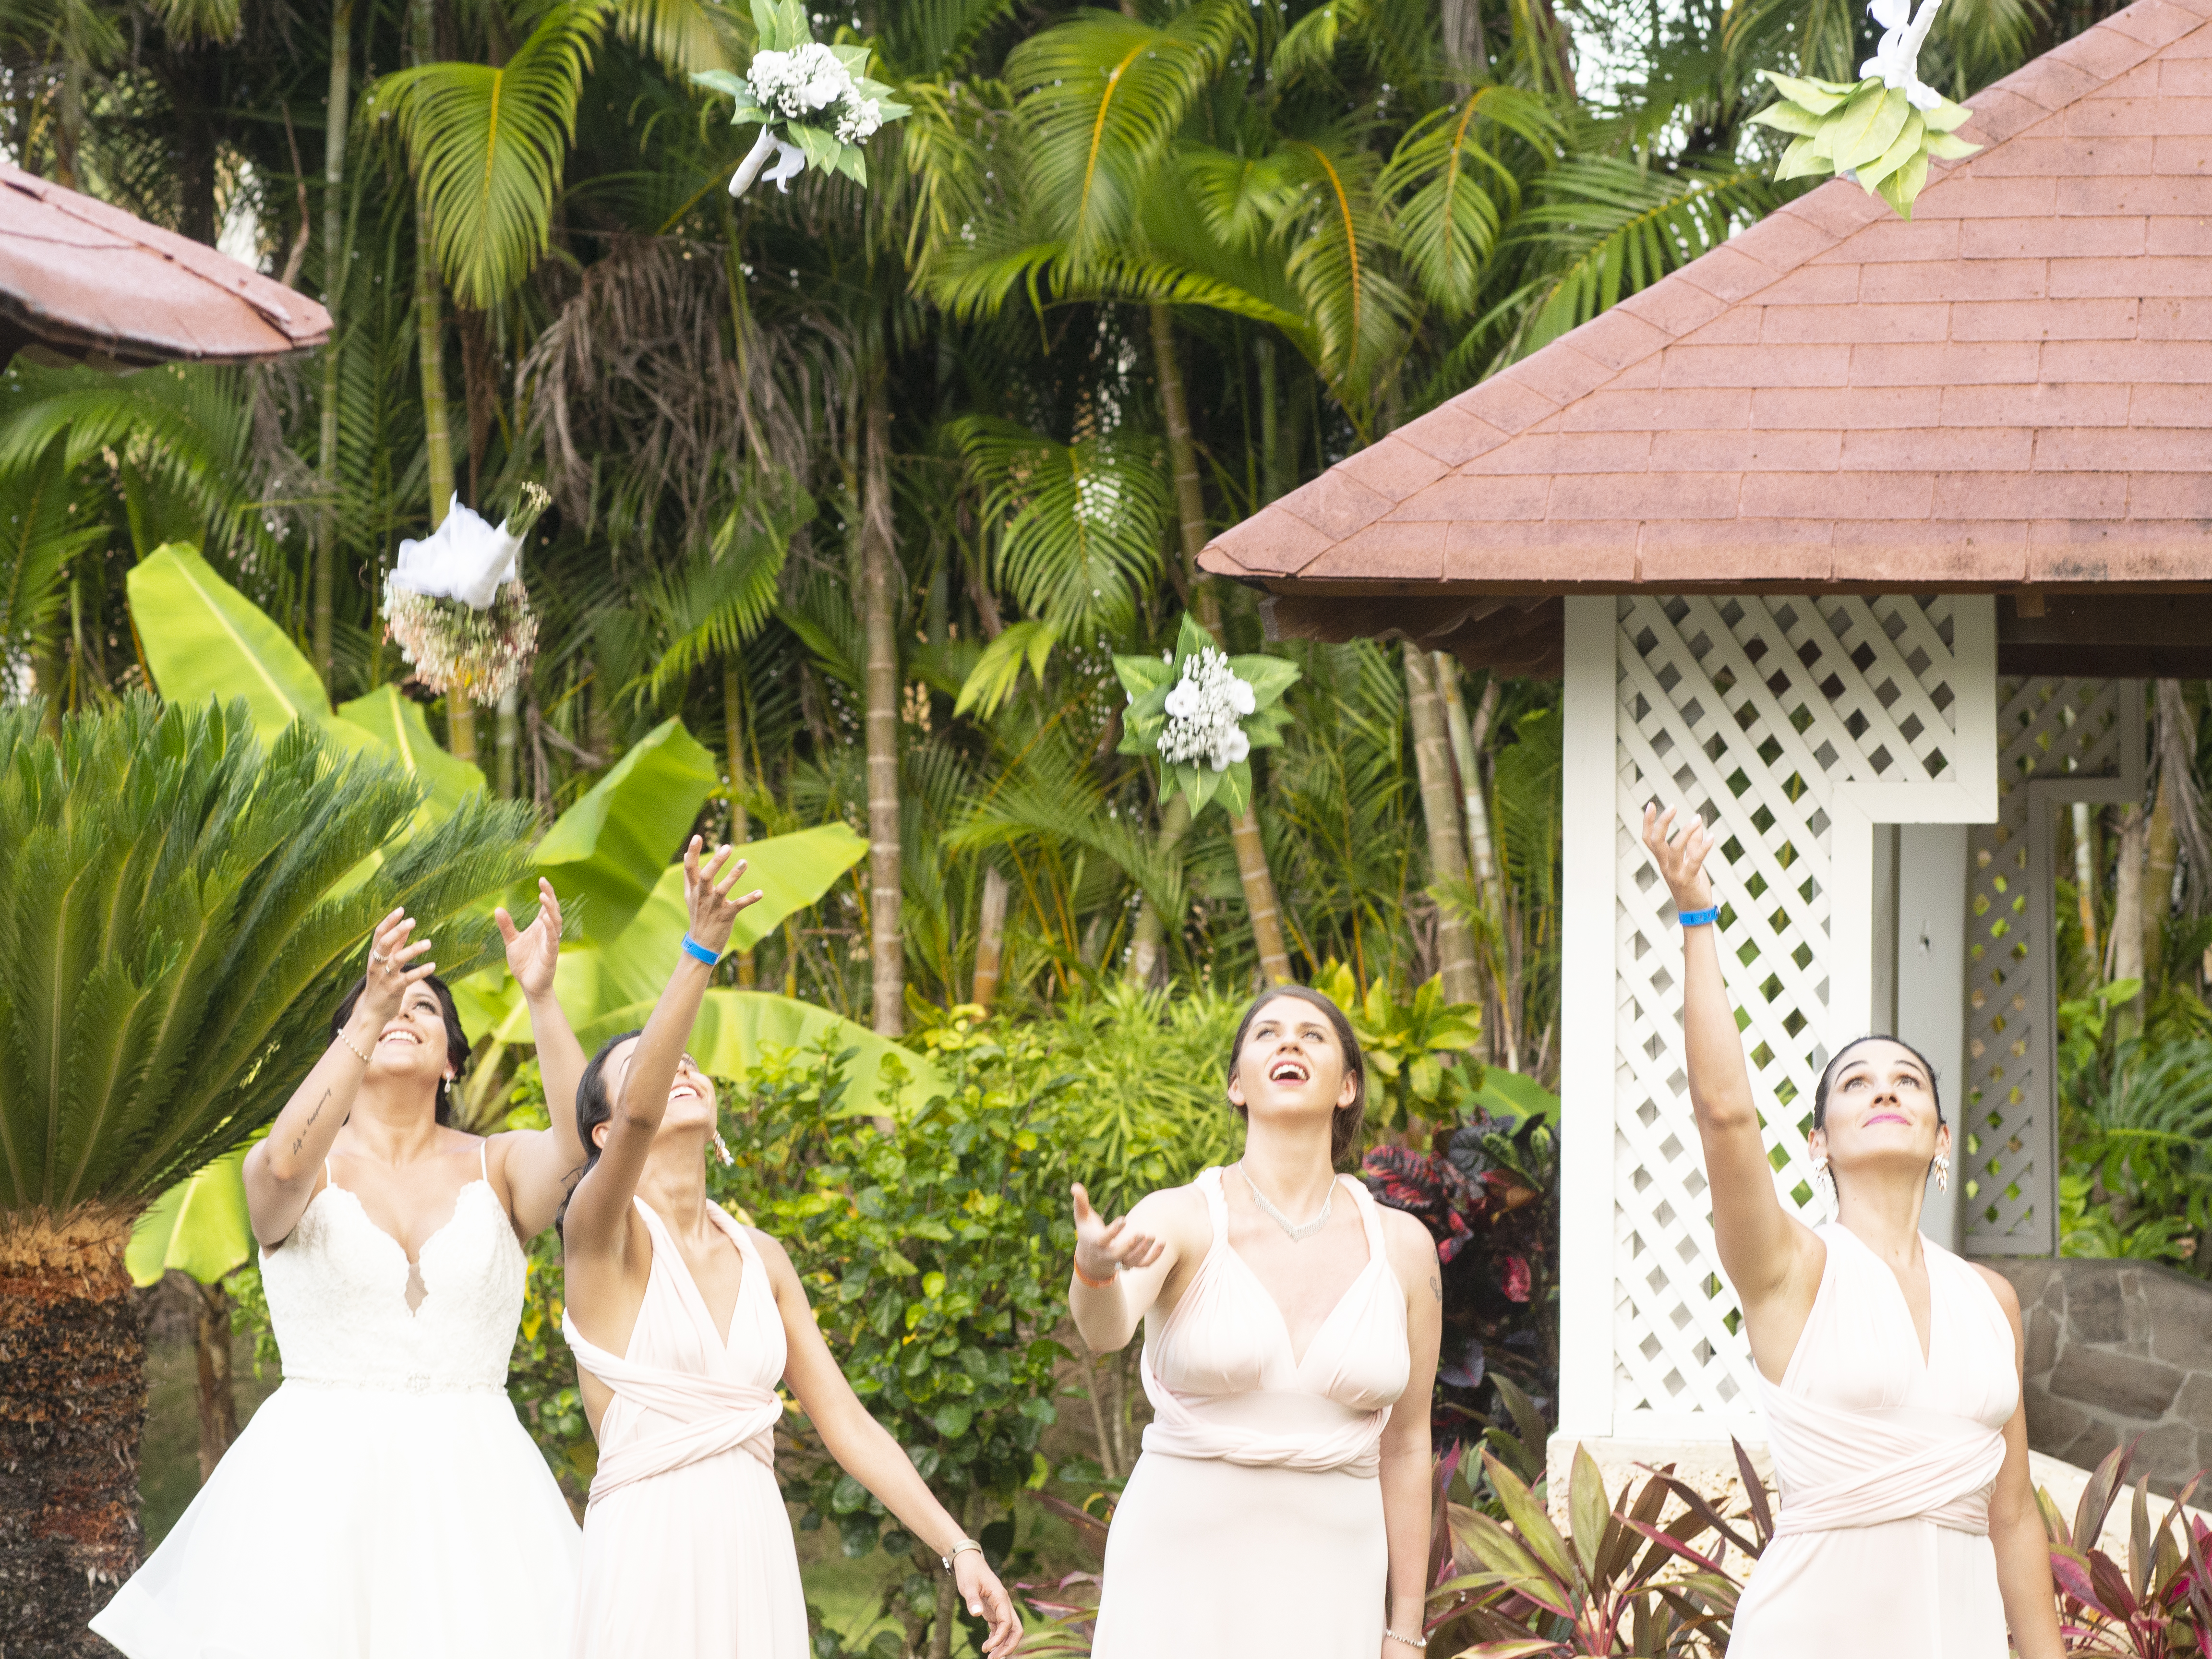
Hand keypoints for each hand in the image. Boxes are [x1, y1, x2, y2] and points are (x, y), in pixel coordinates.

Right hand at [359, 908, 434, 1025]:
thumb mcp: (384, 963)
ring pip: (397, 960)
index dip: (389, 922)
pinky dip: (421, 971)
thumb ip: (396, 946)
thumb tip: (406, 927)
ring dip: (413, 950)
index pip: (379, 935)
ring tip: (429, 942)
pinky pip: (408, 978)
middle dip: (397, 931)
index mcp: (374, 956)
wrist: (372, 1012)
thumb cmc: (380, 984)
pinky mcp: (394, 989)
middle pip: (384, 944)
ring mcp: (384, 977)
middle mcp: (376, 965)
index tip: (401, 909)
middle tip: (412, 921)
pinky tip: (433, 965)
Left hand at [496, 878, 563, 1000]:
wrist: (528, 984)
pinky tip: (545, 920)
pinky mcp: (550, 955)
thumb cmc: (523, 963)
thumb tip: (498, 908)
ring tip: (544, 898)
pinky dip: (551, 930)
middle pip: (553, 911)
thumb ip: (506, 926)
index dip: (547, 893)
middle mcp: (548, 932)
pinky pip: (553, 940)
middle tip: (544, 884)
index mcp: (540, 927)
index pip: (547, 907)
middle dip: (550, 897)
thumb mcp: (511, 941)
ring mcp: (551, 943)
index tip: (542, 880)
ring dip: (551, 910)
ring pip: (556, 923)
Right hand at [681, 836, 762, 956]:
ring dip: (733, 876)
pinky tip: (760, 893)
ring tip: (744, 862)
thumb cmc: (698, 916)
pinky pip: (738, 905)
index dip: (693, 852)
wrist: (701, 945)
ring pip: (722, 889)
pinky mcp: (726, 916)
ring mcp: (714, 906)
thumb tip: (688, 855)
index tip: (698, 837)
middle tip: (727, 847)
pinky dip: (749, 899)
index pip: (690, 868)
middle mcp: (702, 896)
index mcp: (694, 890)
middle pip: (706, 876)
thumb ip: (690, 876)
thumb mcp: (690, 896)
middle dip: (716, 862)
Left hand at [953, 1552, 1022, 1657]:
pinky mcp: (993, 1611)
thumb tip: (975, 1614)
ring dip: (1003, 1645)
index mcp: (1000, 1597)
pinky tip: (988, 1647)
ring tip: (990, 1658)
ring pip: (1009, 1631)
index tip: (988, 1649)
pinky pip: (1000, 1628)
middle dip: (1008, 1646)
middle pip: (1016, 1629)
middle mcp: (1004, 1604)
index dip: (1000, 1638)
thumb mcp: (968, 1584)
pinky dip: (996, 1639)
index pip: (1008, 1622)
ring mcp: (1000, 1608)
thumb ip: (972, 1599)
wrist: (969, 1562)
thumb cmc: (969, 1571)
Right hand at [1070, 1183, 1161, 1285]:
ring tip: (1153, 1237)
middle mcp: (1108, 1254)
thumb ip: (1080, 1203)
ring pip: (1132, 1261)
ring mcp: (1120, 1261)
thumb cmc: (1087, 1234)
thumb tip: (1075, 1185)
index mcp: (1097, 1242)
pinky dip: (1154, 1257)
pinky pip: (1144, 1264)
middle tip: (1141, 1234)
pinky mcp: (1130, 1264)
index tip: (1124, 1220)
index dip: (1114, 1231)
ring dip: (1143, 1251)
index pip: (1104, 1239)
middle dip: (1129, 1246)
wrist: (1091, 1261)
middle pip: (1118, 1254)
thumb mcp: (1082, 1219)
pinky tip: (1162, 1244)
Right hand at [1640, 802, 1717, 915]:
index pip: (1649, 839)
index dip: (1648, 822)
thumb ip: (1693, 844)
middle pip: (1656, 842)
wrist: (1695, 913)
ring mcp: (1675, 874)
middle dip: (1662, 823)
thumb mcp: (1692, 863)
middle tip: (1672, 807)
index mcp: (1663, 862)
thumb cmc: (1693, 887)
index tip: (1651, 805)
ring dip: (1685, 832)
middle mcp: (1665, 867)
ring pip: (1674, 849)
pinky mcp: (1689, 880)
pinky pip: (1695, 861)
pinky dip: (1703, 847)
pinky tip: (1711, 836)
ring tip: (1695, 819)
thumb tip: (1697, 823)